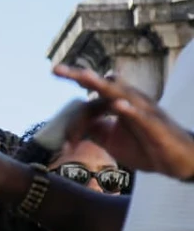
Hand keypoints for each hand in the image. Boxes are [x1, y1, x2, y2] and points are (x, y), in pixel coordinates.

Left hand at [53, 64, 193, 179]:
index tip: (65, 133)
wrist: (175, 161)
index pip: (90, 99)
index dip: (74, 118)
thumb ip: (93, 129)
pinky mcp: (154, 125)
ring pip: (120, 94)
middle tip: (56, 69)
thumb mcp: (111, 140)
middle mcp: (130, 100)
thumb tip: (73, 125)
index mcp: (118, 103)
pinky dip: (129, 110)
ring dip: (102, 85)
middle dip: (80, 77)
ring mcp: (143, 111)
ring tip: (84, 76)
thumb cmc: (145, 146)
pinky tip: (118, 105)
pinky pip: (141, 115)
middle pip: (103, 84)